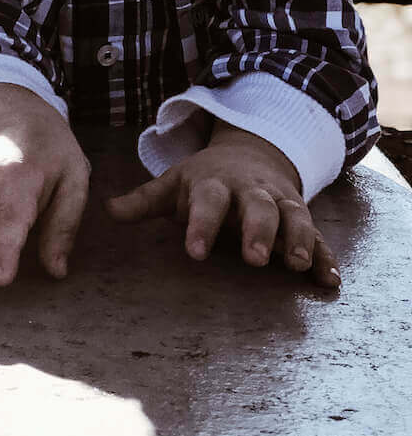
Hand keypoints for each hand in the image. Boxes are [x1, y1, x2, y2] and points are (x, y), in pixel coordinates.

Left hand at [106, 121, 339, 288]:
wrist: (251, 155)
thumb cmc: (205, 180)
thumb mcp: (174, 183)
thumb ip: (143, 200)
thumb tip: (105, 210)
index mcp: (215, 185)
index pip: (207, 202)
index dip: (201, 225)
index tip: (195, 252)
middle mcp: (251, 192)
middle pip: (258, 207)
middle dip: (258, 231)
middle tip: (255, 259)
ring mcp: (280, 204)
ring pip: (294, 218)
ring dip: (298, 240)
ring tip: (299, 265)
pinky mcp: (302, 220)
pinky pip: (318, 237)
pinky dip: (326, 257)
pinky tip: (330, 280)